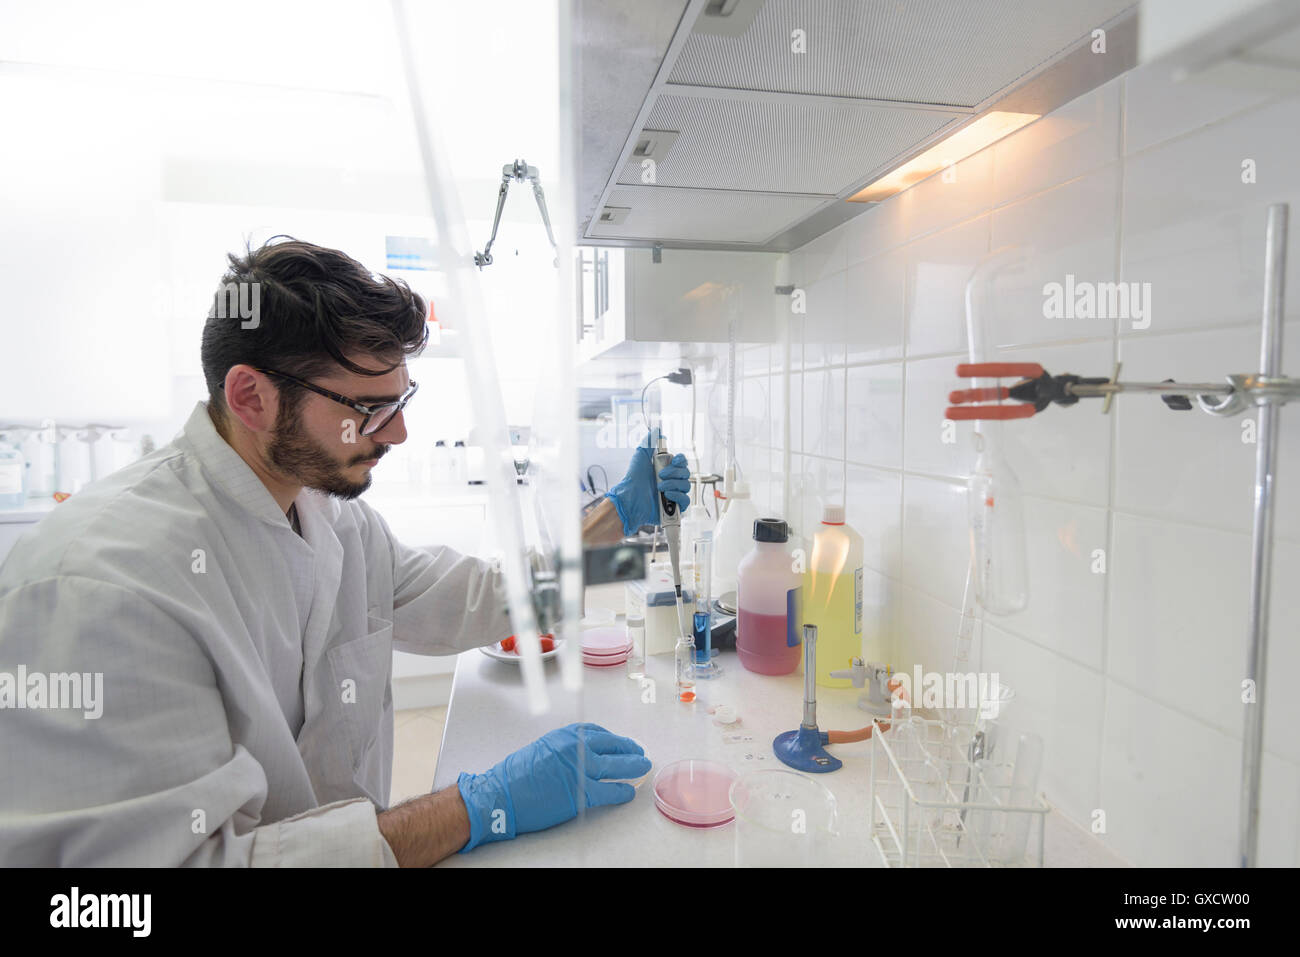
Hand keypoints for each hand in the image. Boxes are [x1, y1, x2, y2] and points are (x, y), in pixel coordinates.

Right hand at [457, 722, 650, 850]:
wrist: (500, 794)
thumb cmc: (515, 776)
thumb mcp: (541, 749)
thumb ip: (563, 749)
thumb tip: (582, 756)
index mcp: (565, 736)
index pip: (597, 732)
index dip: (613, 738)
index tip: (621, 742)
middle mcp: (575, 748)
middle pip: (612, 746)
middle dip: (629, 749)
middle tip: (639, 752)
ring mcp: (580, 770)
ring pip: (616, 766)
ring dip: (633, 767)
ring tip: (643, 768)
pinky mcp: (580, 793)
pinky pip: (609, 791)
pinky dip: (622, 792)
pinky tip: (628, 792)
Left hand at [605, 428, 690, 534]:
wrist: (629, 499)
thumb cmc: (632, 480)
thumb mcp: (640, 457)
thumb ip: (649, 443)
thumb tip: (657, 430)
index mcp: (666, 470)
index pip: (682, 462)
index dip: (681, 460)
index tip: (674, 460)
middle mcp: (671, 481)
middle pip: (686, 473)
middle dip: (674, 473)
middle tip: (660, 475)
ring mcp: (673, 494)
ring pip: (686, 486)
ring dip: (673, 484)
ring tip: (660, 487)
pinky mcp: (674, 508)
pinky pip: (685, 500)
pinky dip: (677, 496)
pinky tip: (667, 495)